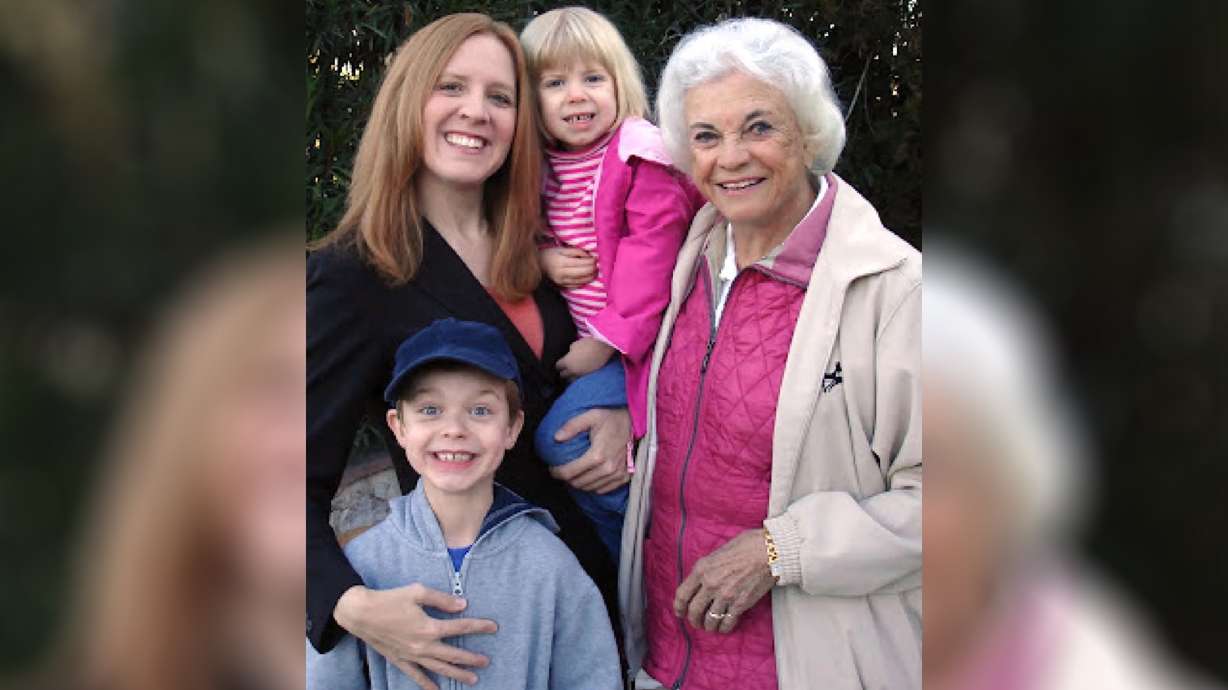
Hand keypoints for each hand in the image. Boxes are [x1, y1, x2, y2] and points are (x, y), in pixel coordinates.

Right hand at [334, 584, 496, 688]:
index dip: (479, 626)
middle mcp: (423, 645)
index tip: (494, 627)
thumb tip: (463, 604)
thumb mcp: (418, 592)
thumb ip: (442, 599)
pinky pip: (417, 676)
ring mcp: (412, 656)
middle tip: (486, 661)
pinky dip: (428, 684)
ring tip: (473, 679)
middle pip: (453, 654)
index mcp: (429, 627)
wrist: (361, 613)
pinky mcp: (400, 660)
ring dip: (457, 674)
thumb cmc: (389, 599)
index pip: (461, 627)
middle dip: (472, 659)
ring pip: (439, 668)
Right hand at [540, 246, 596, 287]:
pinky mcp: (562, 287)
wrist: (538, 266)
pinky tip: (587, 277)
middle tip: (597, 264)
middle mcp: (562, 274)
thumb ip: (576, 251)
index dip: (591, 261)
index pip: (582, 263)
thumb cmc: (550, 254)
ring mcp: (562, 282)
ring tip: (595, 271)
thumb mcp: (561, 249)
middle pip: (584, 273)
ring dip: (591, 276)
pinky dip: (584, 281)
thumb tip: (589, 256)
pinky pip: (577, 285)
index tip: (595, 258)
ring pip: (582, 281)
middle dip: (593, 268)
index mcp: (562, 262)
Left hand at [548, 407, 630, 493]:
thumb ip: (572, 426)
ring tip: (574, 474)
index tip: (552, 469)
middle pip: (578, 483)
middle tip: (562, 470)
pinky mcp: (624, 478)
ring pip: (589, 488)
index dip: (556, 472)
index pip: (569, 473)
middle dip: (566, 478)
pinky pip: (602, 489)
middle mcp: (607, 469)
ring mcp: (617, 475)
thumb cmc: (611, 418)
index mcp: (597, 455)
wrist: (635, 423)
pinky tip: (588, 476)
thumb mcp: (590, 415)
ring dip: (579, 483)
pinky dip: (592, 486)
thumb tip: (556, 438)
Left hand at [556, 338, 615, 379]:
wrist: (603, 347)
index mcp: (567, 362)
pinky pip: (580, 378)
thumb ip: (570, 352)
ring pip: (572, 379)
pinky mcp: (589, 375)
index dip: (559, 364)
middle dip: (563, 372)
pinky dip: (579, 375)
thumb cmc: (587, 343)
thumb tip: (570, 355)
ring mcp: (581, 374)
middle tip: (564, 368)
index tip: (560, 362)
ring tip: (572, 372)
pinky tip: (581, 371)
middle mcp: (572, 370)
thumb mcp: (574, 345)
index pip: (557, 366)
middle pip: (563, 375)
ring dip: (571, 376)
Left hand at [673, 529, 775, 633]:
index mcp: (702, 569)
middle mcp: (710, 584)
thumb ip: (708, 567)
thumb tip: (702, 579)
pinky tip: (724, 627)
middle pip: (694, 611)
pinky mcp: (740, 604)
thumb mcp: (718, 552)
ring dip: (708, 626)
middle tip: (696, 623)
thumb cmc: (746, 546)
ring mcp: (725, 595)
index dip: (679, 607)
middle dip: (693, 620)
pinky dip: (724, 628)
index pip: (682, 594)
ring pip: (710, 620)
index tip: (680, 613)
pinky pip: (727, 622)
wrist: (769, 552)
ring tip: (710, 627)